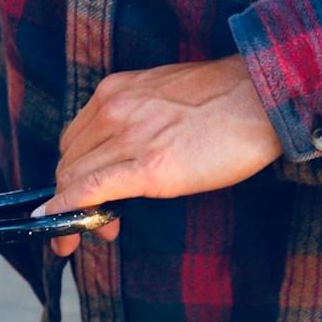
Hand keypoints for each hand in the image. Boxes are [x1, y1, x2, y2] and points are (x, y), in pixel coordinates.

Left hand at [43, 55, 282, 252]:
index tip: (82, 194)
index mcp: (114, 91)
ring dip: (74, 210)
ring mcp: (128, 137)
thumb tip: (121, 151)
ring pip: (75, 178)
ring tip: (101, 230)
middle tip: (96, 221)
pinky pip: (91, 190)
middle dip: (71, 195)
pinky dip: (69, 210)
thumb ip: (132, 118)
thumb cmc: (218, 100)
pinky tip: (63, 228)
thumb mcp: (159, 96)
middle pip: (69, 160)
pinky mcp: (149, 167)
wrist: (258, 98)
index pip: (73, 138)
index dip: (73, 172)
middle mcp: (111, 109)